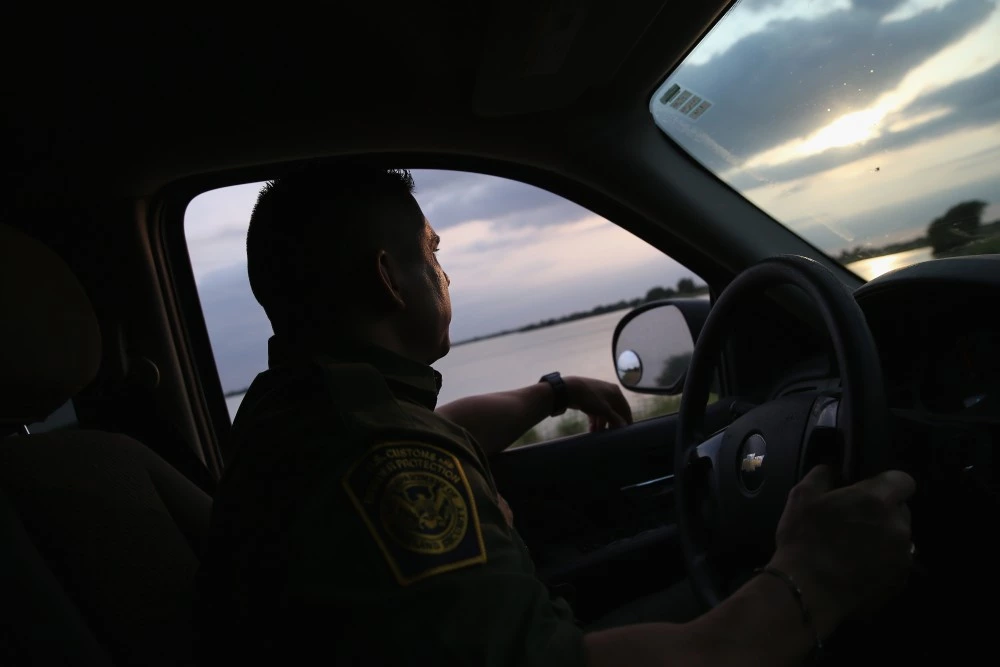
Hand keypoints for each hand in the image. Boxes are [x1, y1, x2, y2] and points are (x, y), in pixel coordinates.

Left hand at [564, 376, 633, 431]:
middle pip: (614, 412)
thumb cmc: (591, 398)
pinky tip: (591, 430)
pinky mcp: (589, 399)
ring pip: (603, 413)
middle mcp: (609, 392)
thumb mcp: (605, 410)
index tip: (627, 431)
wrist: (569, 389)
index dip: (627, 420)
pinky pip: (595, 412)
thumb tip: (624, 426)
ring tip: (598, 434)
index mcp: (616, 392)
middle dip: (611, 424)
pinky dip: (594, 421)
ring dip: (601, 424)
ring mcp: (598, 395)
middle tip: (610, 435)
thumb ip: (615, 419)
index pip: (625, 408)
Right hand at [768, 464, 914, 635]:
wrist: (808, 591)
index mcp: (877, 500)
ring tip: (856, 549)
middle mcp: (898, 525)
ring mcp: (902, 556)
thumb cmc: (804, 539)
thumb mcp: (801, 497)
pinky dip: (882, 563)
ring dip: (884, 538)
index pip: (904, 481)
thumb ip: (821, 476)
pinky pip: (896, 564)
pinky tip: (858, 569)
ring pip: (899, 538)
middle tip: (856, 521)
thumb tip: (831, 469)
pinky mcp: (900, 581)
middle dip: (884, 512)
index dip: (888, 484)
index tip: (870, 492)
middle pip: (902, 510)